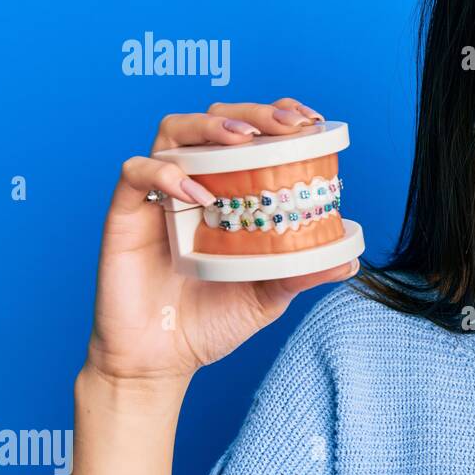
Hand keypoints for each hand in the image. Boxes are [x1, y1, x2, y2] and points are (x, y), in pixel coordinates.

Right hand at [85, 98, 356, 391]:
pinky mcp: (124, 215)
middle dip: (253, 112)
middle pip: (214, 118)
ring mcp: (157, 197)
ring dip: (211, 126)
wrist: (160, 362)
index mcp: (227, 192)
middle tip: (288, 124)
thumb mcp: (268, 295)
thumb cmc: (211, 322)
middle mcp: (192, 184)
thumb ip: (302, 271)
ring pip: (173, 131)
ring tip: (245, 141)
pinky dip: (166, 174)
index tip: (309, 119)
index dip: (276, 113)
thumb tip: (350, 260)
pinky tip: (198, 195)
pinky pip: (136, 173)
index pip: (248, 133)